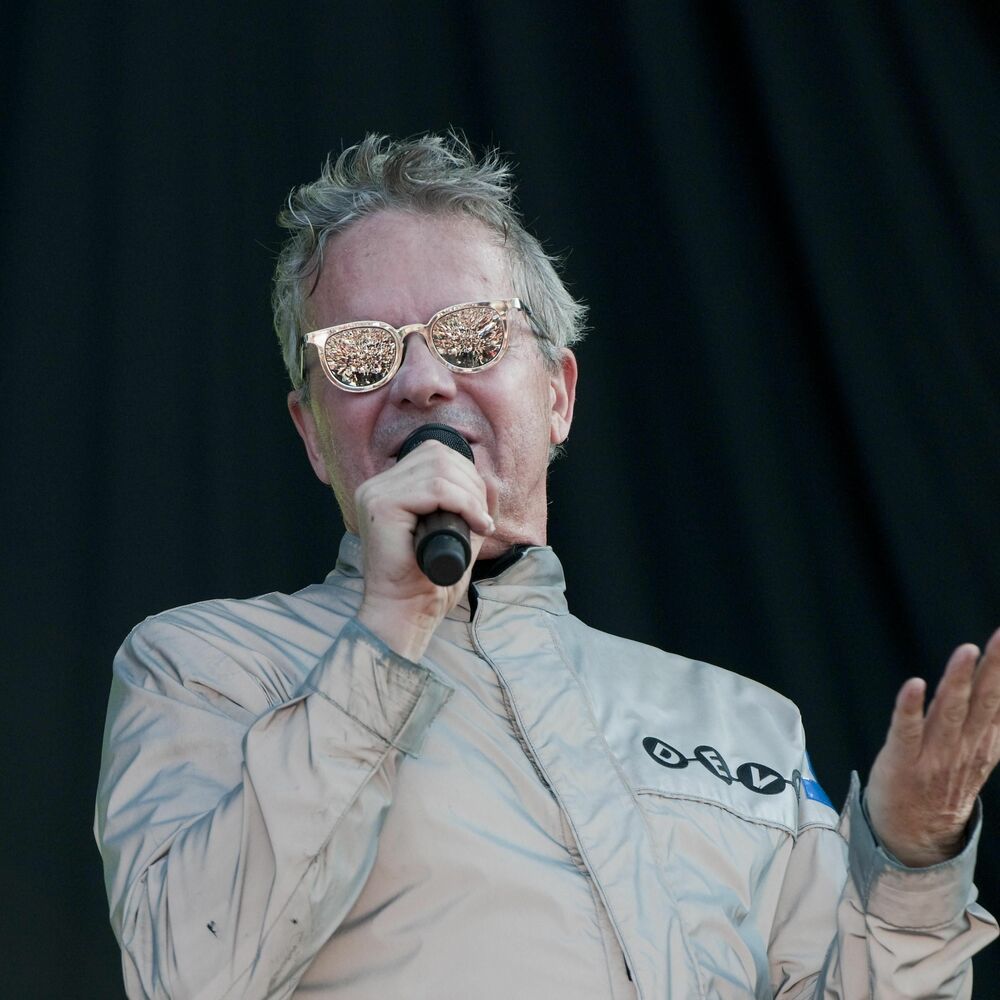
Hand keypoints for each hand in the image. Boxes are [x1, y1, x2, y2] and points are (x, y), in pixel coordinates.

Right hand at [354, 440, 495, 661]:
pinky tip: (475, 524)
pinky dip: (464, 504)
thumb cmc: (427, 581)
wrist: (405, 612)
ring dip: (471, 495)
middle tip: (482, 518)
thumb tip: (491, 481)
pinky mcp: (382, 506)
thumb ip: (468, 507)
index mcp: (386, 488)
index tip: (480, 509)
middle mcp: (375, 486)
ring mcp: (375, 494)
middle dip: (472, 483)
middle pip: (437, 455)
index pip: (432, 454)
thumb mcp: (455, 533)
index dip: (466, 473)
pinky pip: (435, 490)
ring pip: (439, 470)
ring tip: (479, 523)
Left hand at [866, 628, 999, 866]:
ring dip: (957, 681)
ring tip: (966, 652)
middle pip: (983, 702)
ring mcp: (933, 756)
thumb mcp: (976, 755)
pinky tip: (915, 685)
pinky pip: (906, 731)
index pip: (998, 701)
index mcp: (981, 744)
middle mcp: (963, 747)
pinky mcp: (902, 761)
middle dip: (993, 668)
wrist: (915, 836)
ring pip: (949, 712)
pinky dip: (910, 708)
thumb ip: (989, 725)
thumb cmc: (940, 784)